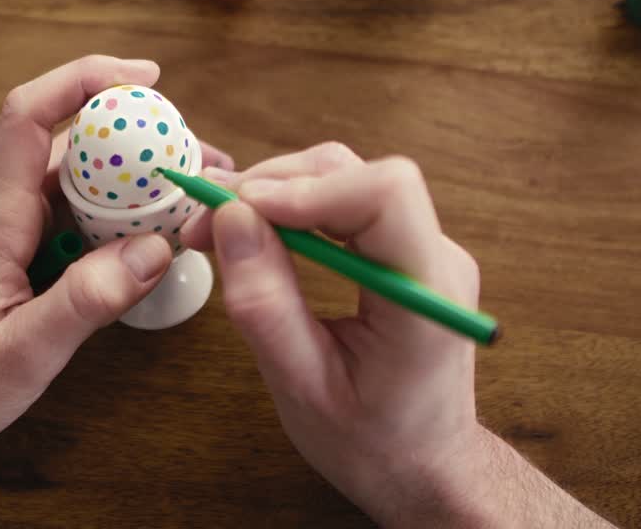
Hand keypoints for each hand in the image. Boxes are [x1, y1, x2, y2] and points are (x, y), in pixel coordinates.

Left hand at [0, 55, 232, 528]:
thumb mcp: (20, 356)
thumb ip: (86, 302)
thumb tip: (154, 249)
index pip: (29, 117)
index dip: (84, 80)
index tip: (145, 77)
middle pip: (72, 149)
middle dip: (140, 143)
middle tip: (203, 163)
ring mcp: (6, 235)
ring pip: (77, 189)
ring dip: (132, 190)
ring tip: (189, 206)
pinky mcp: (12, 259)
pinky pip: (71, 224)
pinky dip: (112, 226)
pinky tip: (146, 247)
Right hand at [182, 144, 611, 526]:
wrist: (423, 466)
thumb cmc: (370, 441)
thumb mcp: (301, 387)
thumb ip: (265, 305)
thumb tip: (230, 219)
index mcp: (426, 297)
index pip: (387, 194)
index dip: (307, 188)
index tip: (238, 210)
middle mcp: (436, 258)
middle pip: (356, 174)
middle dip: (273, 184)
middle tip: (204, 218)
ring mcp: (425, 248)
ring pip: (347, 177)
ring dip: (275, 190)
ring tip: (217, 224)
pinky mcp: (403, 248)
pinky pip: (347, 200)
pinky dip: (292, 204)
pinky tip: (253, 228)